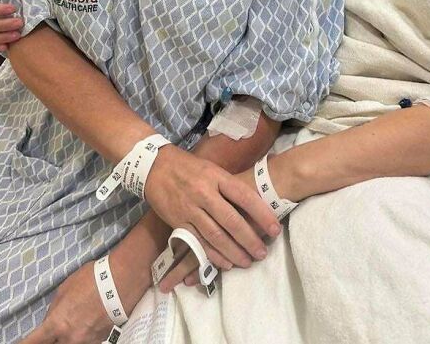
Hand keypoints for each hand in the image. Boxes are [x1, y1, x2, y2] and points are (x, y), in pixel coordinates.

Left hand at [18, 259, 112, 343]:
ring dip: (66, 338)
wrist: (121, 282)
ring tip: (75, 321)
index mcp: (56, 324)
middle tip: (52, 331)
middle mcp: (68, 338)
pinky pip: (84, 342)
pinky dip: (81, 336)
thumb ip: (55, 307)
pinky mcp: (99, 341)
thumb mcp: (65, 288)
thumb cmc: (91, 280)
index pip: (32, 342)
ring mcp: (85, 342)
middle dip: (49, 340)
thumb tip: (52, 317)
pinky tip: (86, 323)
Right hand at [157, 165, 269, 291]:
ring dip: (234, 252)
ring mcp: (190, 209)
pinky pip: (198, 242)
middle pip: (231, 220)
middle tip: (262, 253)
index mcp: (216, 177)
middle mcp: (204, 193)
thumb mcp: (212, 169)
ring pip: (216, 235)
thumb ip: (229, 186)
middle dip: (249, 239)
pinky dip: (213, 255)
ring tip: (248, 261)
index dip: (262, 214)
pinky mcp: (178, 222)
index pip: (244, 196)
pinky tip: (225, 263)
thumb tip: (252, 205)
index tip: (275, 229)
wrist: (154, 166)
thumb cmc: (189, 167)